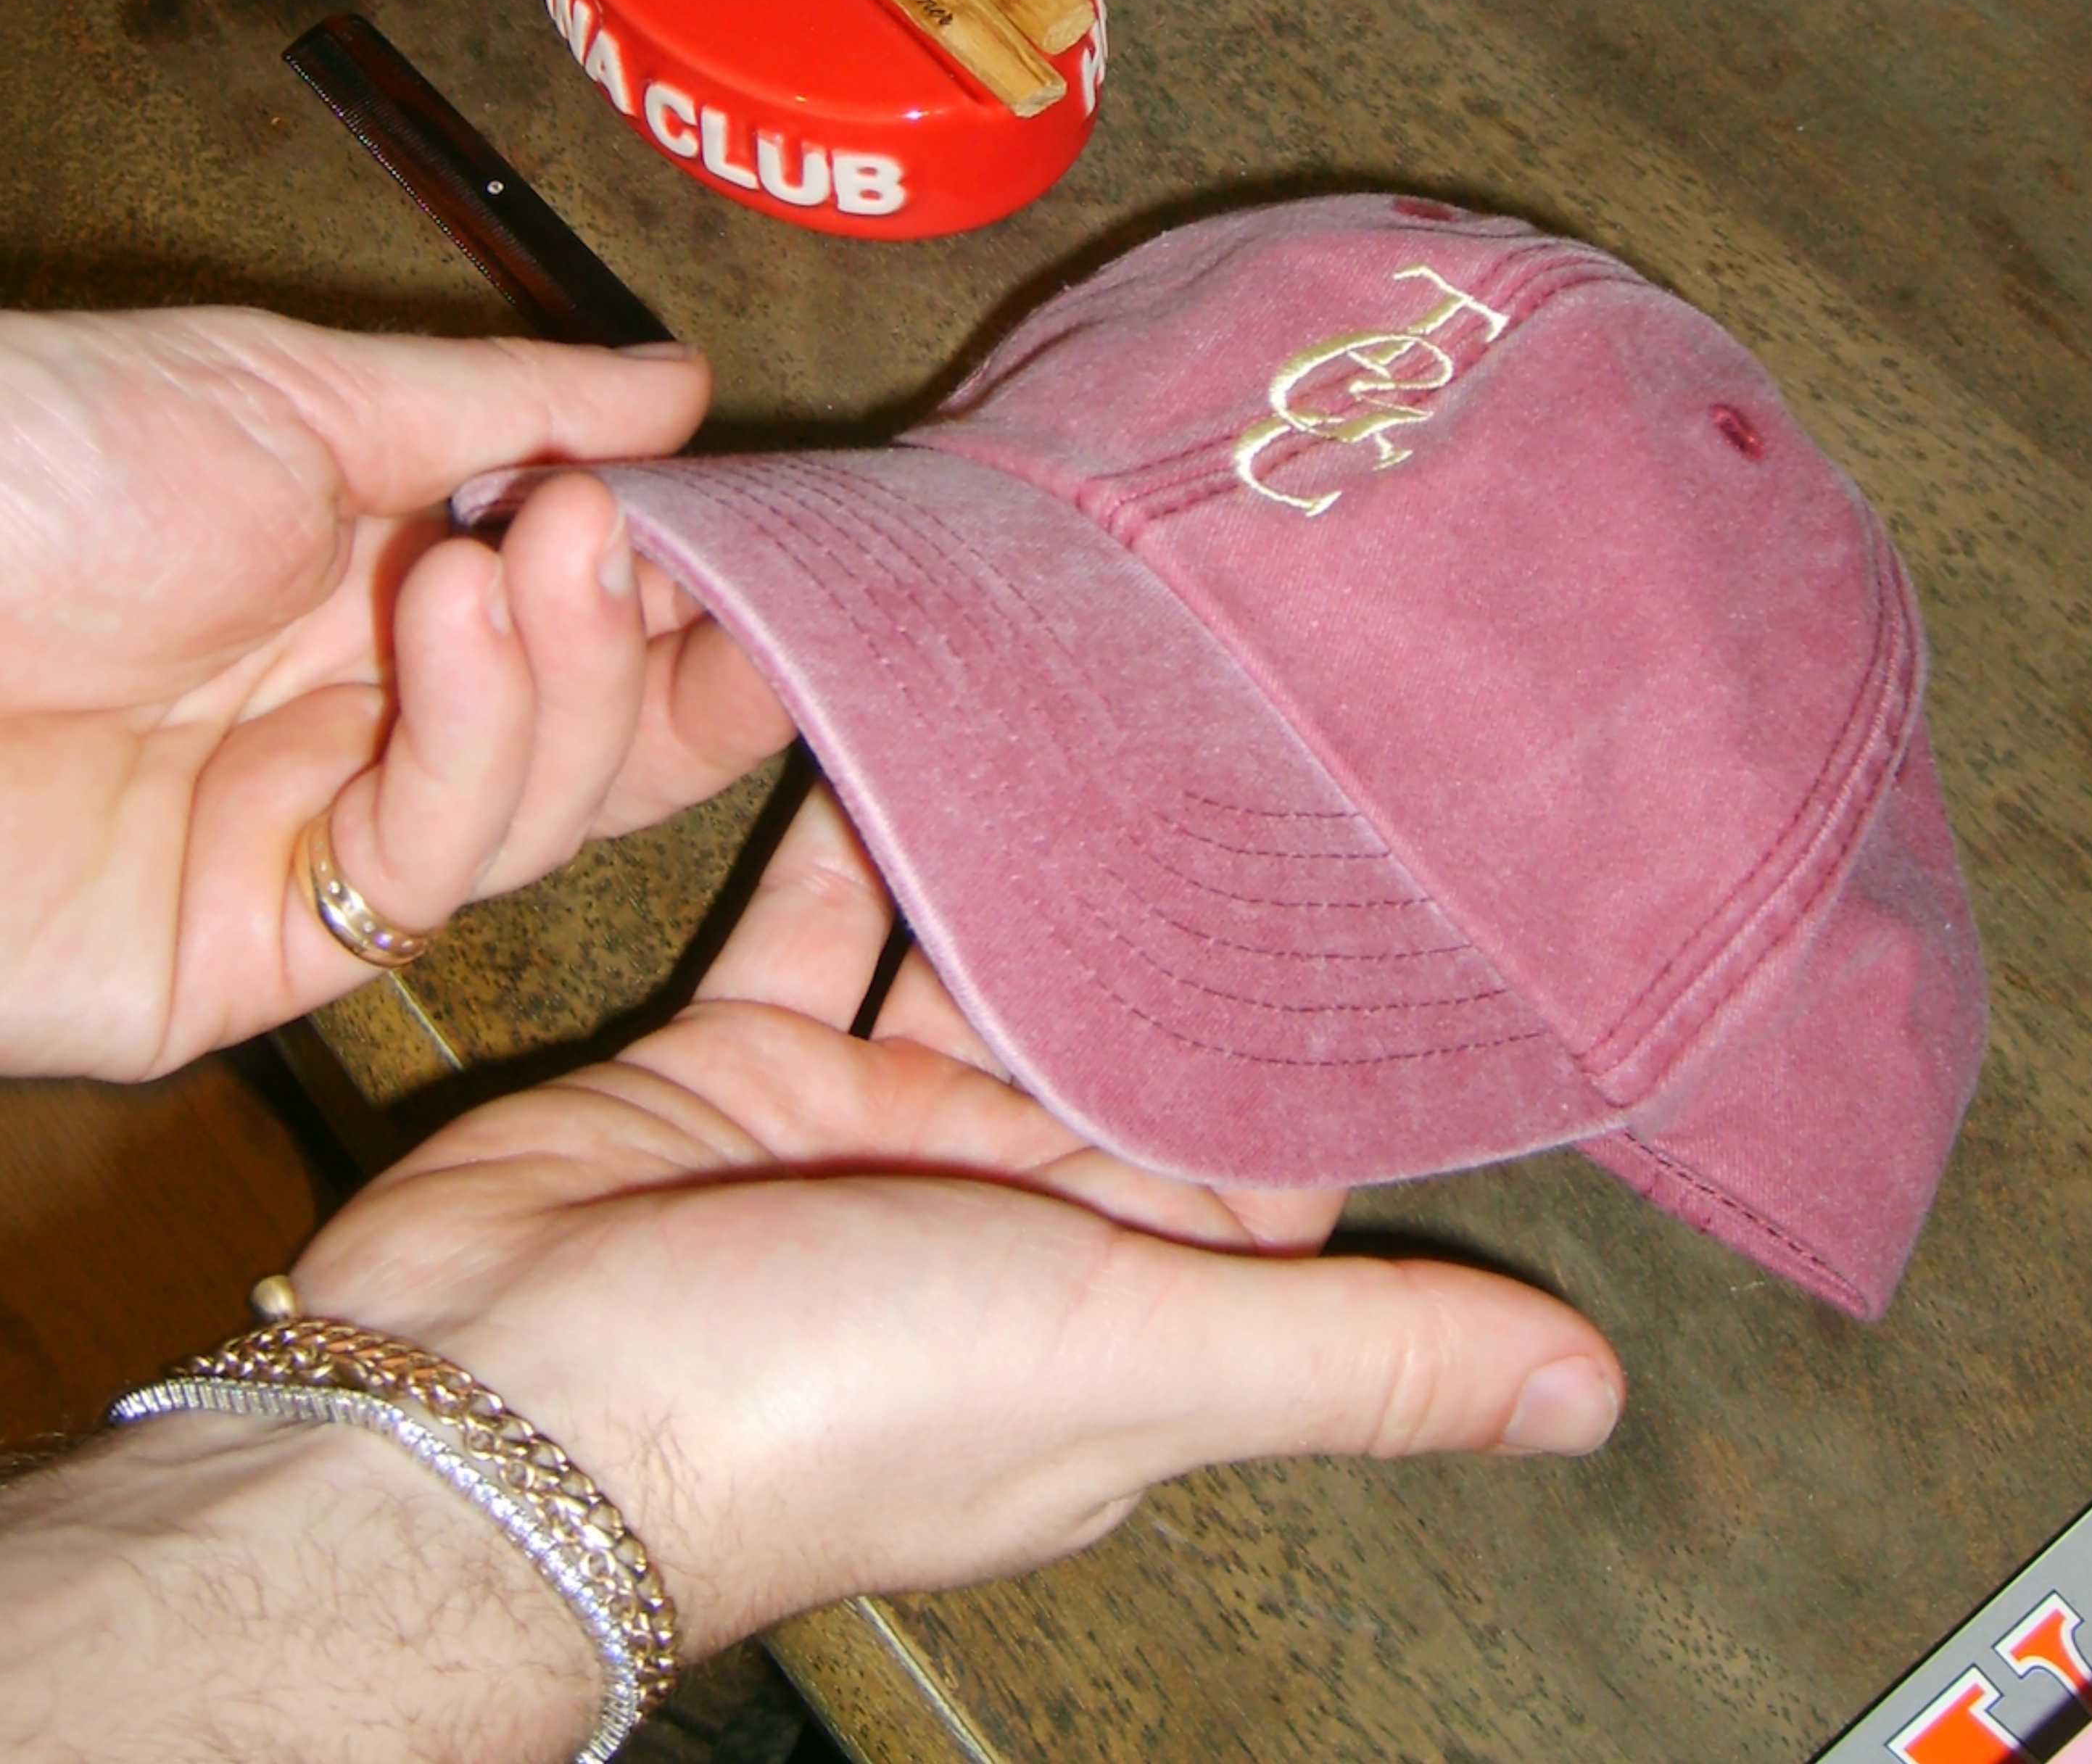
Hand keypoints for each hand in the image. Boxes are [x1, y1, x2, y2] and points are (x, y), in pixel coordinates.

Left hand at [0, 307, 792, 1080]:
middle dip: (669, 650)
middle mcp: (365, 729)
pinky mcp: (261, 959)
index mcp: (375, 593)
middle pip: (599, 741)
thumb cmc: (22, 461)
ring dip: (570, 666)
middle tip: (687, 549)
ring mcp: (315, 850)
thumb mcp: (287, 395)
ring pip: (542, 807)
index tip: (791, 544)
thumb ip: (503, 408)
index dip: (699, 596)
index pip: (589, 627)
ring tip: (545, 539)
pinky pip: (433, 875)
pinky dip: (477, 740)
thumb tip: (685, 386)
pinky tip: (451, 612)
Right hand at [295, 784, 1623, 1656]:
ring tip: (1078, 680)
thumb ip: (1359, 1362)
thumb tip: (1595, 1396)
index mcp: (1122, 1297)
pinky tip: (896, 702)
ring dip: (1009, 838)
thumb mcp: (1130, 1366)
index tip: (1379, 870)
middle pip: (1112, 1023)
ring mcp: (864, 1127)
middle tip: (1232, 712)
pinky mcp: (740, 1060)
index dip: (1320, 1025)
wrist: (495, 1413)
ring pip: (966, 948)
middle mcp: (1005, 1212)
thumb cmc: (830, 1404)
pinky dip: (846, 822)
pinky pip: (815, 913)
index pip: (1265, 1146)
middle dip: (1159, 895)